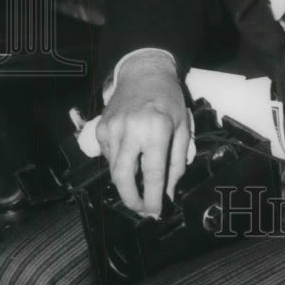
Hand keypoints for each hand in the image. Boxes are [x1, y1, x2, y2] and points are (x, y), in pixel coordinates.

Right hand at [95, 53, 189, 215]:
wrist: (144, 73)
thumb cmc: (168, 99)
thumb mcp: (183, 128)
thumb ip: (176, 162)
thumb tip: (168, 192)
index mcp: (157, 128)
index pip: (153, 173)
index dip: (153, 197)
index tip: (156, 211)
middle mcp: (131, 129)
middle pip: (123, 176)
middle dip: (131, 199)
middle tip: (141, 209)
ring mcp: (112, 128)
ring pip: (113, 169)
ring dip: (125, 183)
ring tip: (138, 187)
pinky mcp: (101, 128)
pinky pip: (108, 156)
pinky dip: (118, 164)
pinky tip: (130, 159)